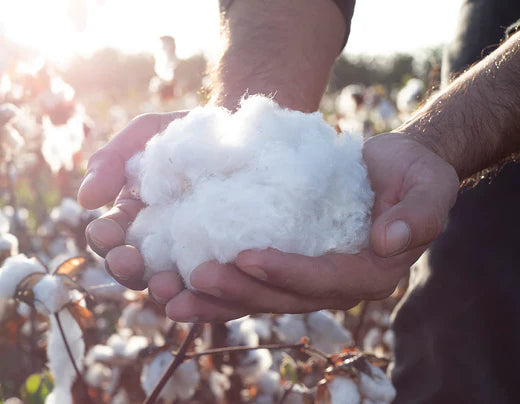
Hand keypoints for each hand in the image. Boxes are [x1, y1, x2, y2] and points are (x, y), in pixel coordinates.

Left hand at [79, 115, 458, 321]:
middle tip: (195, 276)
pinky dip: (218, 290)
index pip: (324, 281)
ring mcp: (310, 281)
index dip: (286, 273)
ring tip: (172, 296)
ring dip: (216, 300)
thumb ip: (419, 212)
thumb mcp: (427, 183)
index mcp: (371, 273)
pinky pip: (252, 284)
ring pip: (260, 298)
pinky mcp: (289, 268)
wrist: (392, 170)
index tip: (246, 255)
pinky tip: (181, 288)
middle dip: (239, 290)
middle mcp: (337, 286)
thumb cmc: (410, 173)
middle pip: (283, 297)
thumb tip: (390, 240)